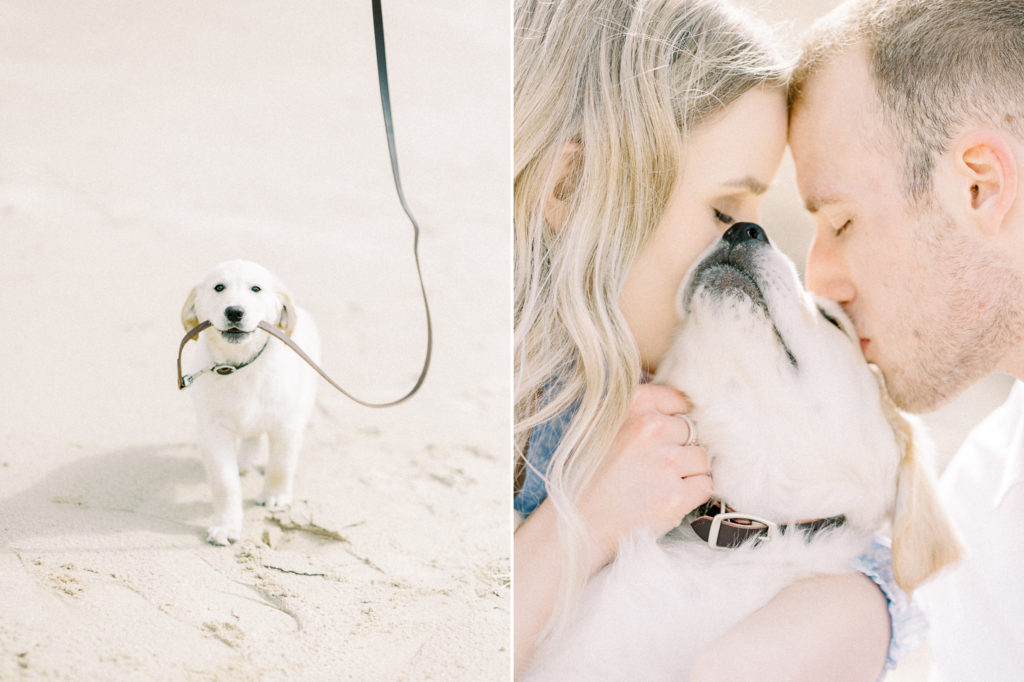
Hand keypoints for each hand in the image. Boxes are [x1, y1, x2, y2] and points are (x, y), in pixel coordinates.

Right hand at [578, 383, 711, 569]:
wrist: (580, 522)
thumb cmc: (590, 474)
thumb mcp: (603, 424)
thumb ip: (639, 410)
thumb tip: (680, 406)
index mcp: (633, 405)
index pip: (679, 399)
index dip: (676, 418)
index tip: (665, 433)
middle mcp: (650, 428)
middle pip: (693, 429)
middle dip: (681, 447)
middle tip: (656, 465)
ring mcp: (666, 463)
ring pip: (702, 458)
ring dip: (688, 471)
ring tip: (660, 482)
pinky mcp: (676, 496)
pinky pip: (705, 485)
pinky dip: (692, 493)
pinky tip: (668, 497)